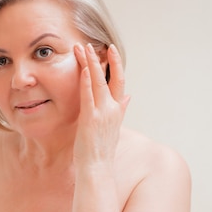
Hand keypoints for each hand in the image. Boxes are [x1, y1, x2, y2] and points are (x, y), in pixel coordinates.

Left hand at [73, 43, 129, 167]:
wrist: (97, 168)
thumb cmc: (100, 150)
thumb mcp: (113, 127)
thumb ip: (120, 109)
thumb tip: (128, 96)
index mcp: (117, 110)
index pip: (119, 81)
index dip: (116, 64)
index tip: (110, 50)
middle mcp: (112, 109)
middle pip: (110, 77)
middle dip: (103, 59)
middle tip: (94, 44)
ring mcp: (102, 113)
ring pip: (98, 82)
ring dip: (91, 63)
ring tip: (83, 48)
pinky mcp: (90, 119)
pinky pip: (88, 96)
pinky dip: (87, 81)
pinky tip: (84, 69)